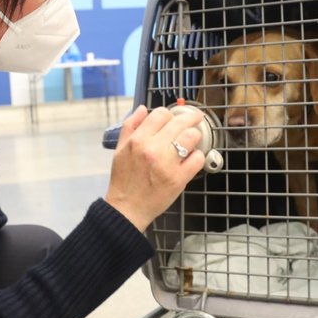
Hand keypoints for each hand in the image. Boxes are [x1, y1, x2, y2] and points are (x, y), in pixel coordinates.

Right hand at [105, 105, 204, 231]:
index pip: (161, 114)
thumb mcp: (119, 150)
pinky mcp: (179, 179)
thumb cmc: (124, 180)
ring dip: (195, 136)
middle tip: (196, 118)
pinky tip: (191, 159)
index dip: (170, 114)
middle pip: (180, 122)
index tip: (175, 117)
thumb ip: (130, 126)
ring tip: (193, 140)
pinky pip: (197, 159)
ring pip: (192, 137)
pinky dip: (197, 157)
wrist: (127, 208)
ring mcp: (167, 164)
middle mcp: (152, 149)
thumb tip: (142, 109)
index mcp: (138, 140)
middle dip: (191, 118)